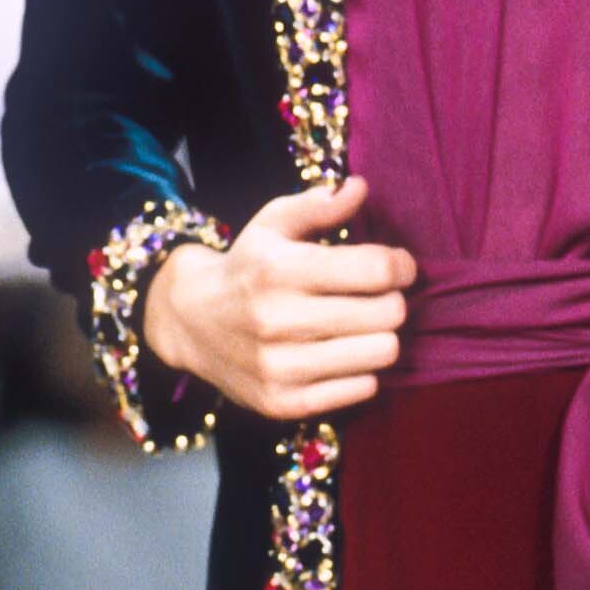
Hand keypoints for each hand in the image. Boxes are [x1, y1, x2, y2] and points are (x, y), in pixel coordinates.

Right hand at [142, 171, 415, 419]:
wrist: (188, 322)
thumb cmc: (246, 267)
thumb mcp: (272, 225)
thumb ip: (318, 206)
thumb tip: (361, 187)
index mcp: (279, 269)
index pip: (377, 269)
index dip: (401, 265)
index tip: (398, 266)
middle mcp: (277, 320)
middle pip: (388, 314)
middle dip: (393, 300)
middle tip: (378, 297)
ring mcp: (280, 367)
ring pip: (383, 353)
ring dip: (382, 337)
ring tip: (363, 326)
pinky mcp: (284, 403)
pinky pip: (364, 388)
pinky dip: (363, 370)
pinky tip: (342, 354)